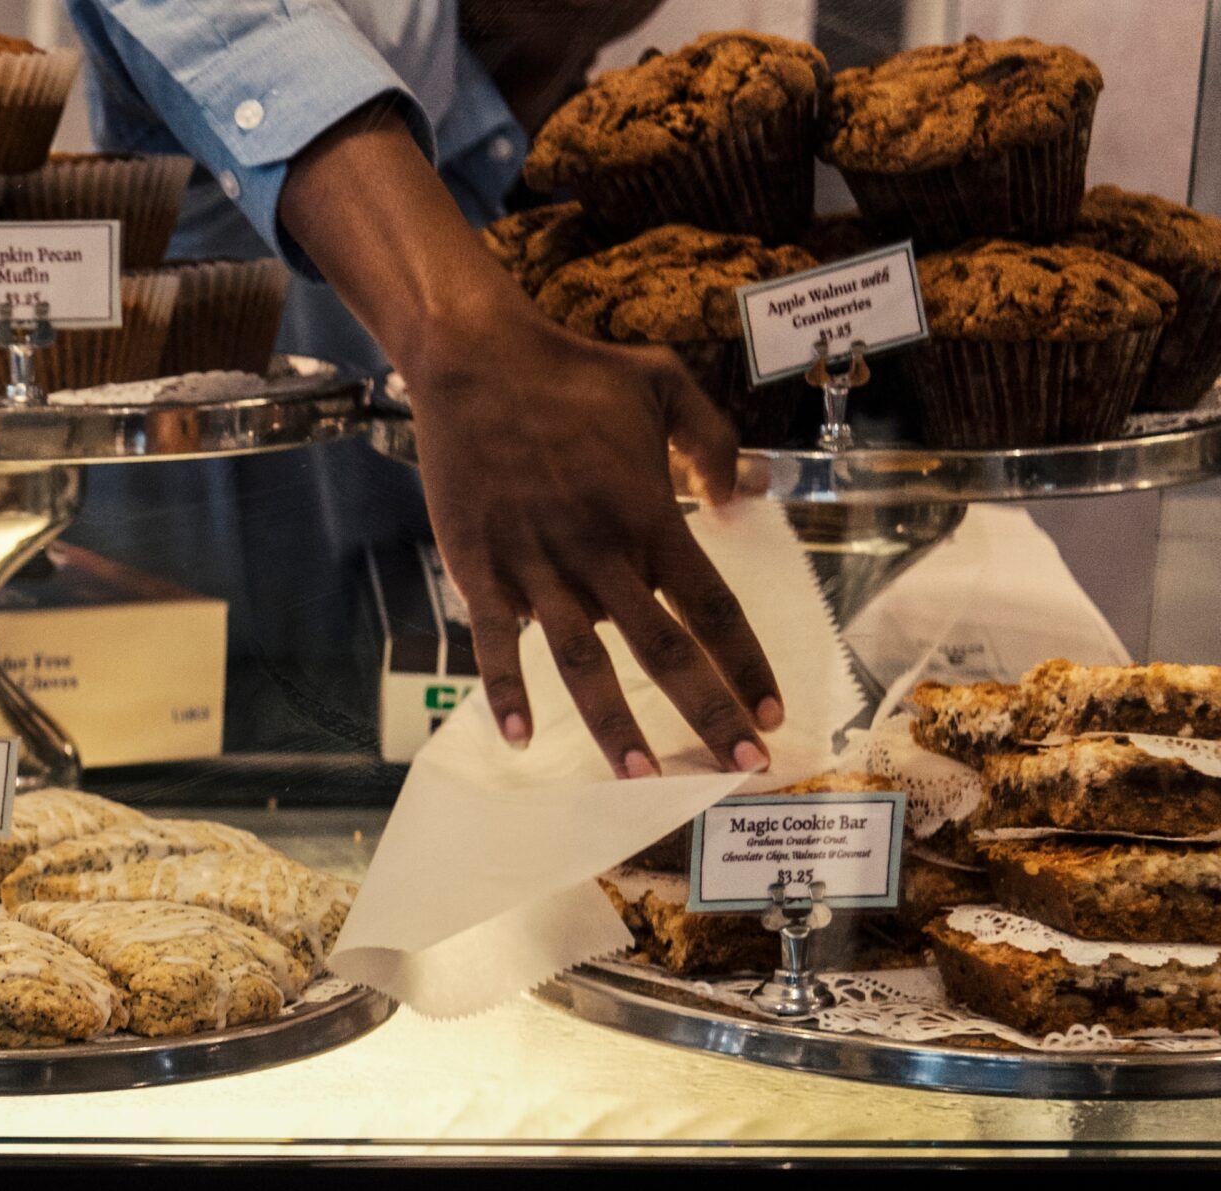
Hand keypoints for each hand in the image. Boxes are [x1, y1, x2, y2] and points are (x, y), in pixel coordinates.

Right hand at [409, 297, 783, 775]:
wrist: (476, 360)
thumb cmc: (574, 370)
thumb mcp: (665, 383)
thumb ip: (714, 441)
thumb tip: (747, 497)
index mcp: (650, 515)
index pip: (714, 606)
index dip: (747, 663)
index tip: (772, 711)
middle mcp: (600, 552)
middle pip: (665, 648)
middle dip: (707, 711)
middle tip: (740, 762)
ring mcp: (538, 565)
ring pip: (582, 660)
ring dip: (612, 722)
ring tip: (639, 773)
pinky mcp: (481, 568)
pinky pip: (494, 641)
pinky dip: (504, 689)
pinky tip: (518, 736)